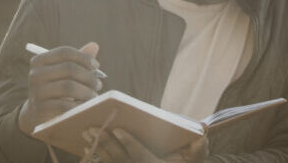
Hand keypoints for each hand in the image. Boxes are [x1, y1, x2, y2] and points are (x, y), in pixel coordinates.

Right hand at [18, 42, 102, 134]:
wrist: (38, 115)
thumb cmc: (56, 90)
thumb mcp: (64, 74)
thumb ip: (78, 61)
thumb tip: (94, 45)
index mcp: (39, 61)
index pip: (65, 52)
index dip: (84, 57)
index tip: (96, 66)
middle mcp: (35, 75)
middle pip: (69, 68)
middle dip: (89, 76)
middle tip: (98, 84)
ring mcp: (36, 93)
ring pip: (69, 87)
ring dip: (87, 92)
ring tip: (94, 96)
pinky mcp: (41, 111)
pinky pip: (66, 106)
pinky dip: (80, 106)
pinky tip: (86, 107)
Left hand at [83, 127, 207, 162]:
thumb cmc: (185, 161)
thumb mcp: (196, 156)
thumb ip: (198, 147)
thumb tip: (201, 133)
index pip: (141, 156)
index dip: (129, 143)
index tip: (118, 129)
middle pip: (121, 161)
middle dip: (106, 144)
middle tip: (92, 128)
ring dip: (97, 150)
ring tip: (86, 133)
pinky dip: (95, 159)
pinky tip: (87, 147)